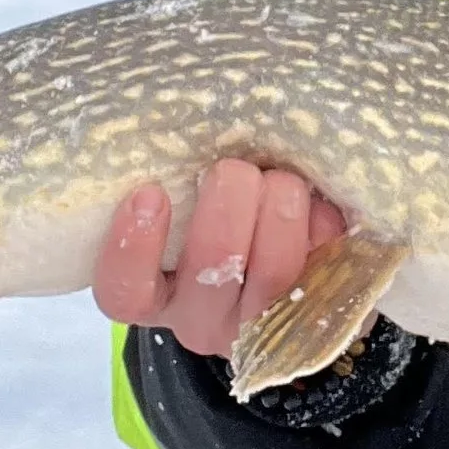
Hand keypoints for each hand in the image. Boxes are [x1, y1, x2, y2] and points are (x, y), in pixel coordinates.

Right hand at [93, 159, 347, 356]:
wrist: (275, 252)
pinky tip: (319, 204)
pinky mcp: (315, 309)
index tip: (149, 194)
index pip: (124, 290)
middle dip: (228, 205)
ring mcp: (260, 321)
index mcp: (153, 294)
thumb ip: (172, 175)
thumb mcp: (176, 201)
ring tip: (282, 179)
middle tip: (234, 169)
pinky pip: (324, 270)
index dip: (132, 247)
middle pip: (211, 270)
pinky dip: (323, 229)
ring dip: (280, 211)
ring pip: (273, 273)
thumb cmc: (208, 212)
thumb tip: (195, 127)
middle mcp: (202, 318)